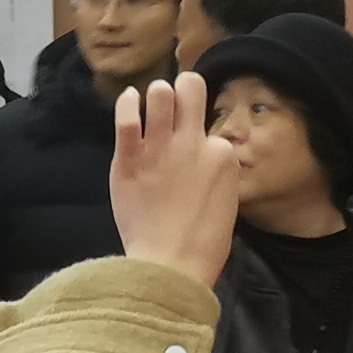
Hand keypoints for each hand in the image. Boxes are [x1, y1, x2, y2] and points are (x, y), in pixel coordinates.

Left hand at [111, 73, 240, 290]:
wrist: (172, 265)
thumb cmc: (201, 246)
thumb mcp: (225, 203)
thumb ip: (216, 175)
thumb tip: (206, 163)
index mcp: (223, 156)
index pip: (210, 126)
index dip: (199, 133)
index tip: (190, 145)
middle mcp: (194, 143)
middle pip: (192, 87)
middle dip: (183, 87)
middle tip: (174, 101)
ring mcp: (161, 148)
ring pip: (160, 93)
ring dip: (155, 95)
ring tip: (150, 107)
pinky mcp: (130, 159)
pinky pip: (127, 117)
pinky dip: (126, 103)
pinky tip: (128, 101)